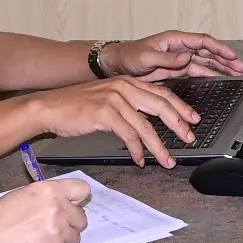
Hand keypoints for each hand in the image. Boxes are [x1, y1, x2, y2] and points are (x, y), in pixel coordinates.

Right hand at [0, 176, 91, 242]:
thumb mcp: (22, 195)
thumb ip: (47, 197)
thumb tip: (64, 201)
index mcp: (49, 190)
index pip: (82, 189)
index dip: (77, 199)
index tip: (72, 205)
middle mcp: (58, 208)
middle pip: (82, 218)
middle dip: (70, 223)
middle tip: (51, 227)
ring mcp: (57, 231)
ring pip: (74, 238)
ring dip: (61, 240)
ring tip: (39, 239)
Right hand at [34, 78, 200, 167]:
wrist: (49, 107)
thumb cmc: (75, 106)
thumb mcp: (107, 98)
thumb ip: (128, 104)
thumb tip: (147, 120)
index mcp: (128, 82)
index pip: (162, 93)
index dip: (180, 106)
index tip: (193, 119)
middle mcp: (124, 87)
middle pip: (161, 105)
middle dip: (179, 124)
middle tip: (190, 138)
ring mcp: (115, 99)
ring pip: (146, 125)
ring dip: (159, 146)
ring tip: (168, 159)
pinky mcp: (105, 113)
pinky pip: (129, 135)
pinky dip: (137, 150)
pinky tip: (140, 160)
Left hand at [103, 31, 242, 79]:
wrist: (117, 65)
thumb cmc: (129, 56)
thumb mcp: (147, 57)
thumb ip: (167, 58)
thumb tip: (188, 57)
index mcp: (175, 40)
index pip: (203, 42)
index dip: (219, 48)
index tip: (232, 56)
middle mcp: (180, 48)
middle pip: (209, 51)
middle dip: (226, 58)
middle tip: (242, 66)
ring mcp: (179, 59)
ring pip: (206, 62)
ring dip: (221, 67)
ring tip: (237, 72)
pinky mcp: (176, 70)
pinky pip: (197, 71)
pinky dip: (209, 74)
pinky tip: (219, 78)